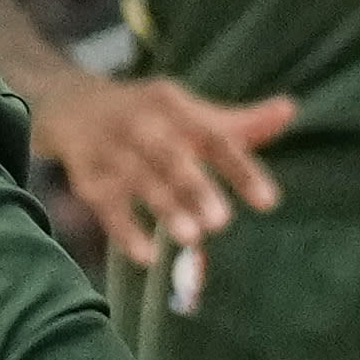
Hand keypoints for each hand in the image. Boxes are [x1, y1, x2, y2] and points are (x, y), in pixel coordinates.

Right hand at [23, 67, 289, 258]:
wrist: (70, 103)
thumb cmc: (147, 114)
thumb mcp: (188, 112)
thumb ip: (238, 124)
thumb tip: (289, 110)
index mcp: (174, 106)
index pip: (214, 137)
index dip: (242, 170)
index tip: (269, 202)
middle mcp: (141, 123)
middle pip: (171, 156)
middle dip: (194, 187)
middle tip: (222, 222)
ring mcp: (110, 149)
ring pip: (138, 179)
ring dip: (163, 207)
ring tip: (191, 237)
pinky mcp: (86, 177)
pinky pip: (105, 206)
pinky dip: (124, 231)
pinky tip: (146, 257)